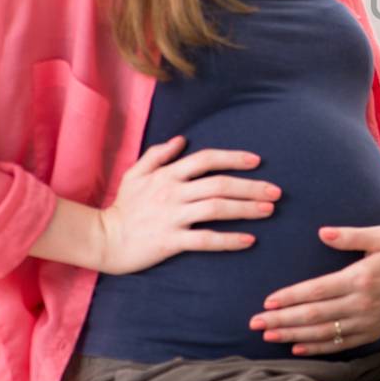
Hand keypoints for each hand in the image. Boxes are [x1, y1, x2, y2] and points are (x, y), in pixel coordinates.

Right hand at [96, 136, 278, 274]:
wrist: (102, 239)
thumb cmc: (123, 206)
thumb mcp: (136, 173)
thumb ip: (158, 154)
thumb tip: (182, 139)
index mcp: (167, 175)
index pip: (206, 159)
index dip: (233, 158)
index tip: (257, 161)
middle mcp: (173, 193)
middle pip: (218, 184)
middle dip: (250, 186)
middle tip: (276, 191)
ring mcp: (172, 217)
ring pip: (216, 209)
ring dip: (245, 209)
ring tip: (269, 210)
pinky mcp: (170, 241)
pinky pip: (205, 240)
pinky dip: (228, 240)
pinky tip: (249, 240)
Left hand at [250, 225, 379, 354]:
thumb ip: (351, 235)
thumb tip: (322, 233)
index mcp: (361, 278)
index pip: (318, 290)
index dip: (291, 297)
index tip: (267, 301)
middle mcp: (362, 303)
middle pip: (315, 315)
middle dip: (283, 320)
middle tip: (255, 323)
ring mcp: (367, 321)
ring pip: (324, 332)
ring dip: (294, 335)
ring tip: (268, 336)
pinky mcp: (372, 331)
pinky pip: (340, 344)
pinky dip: (317, 347)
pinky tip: (296, 347)